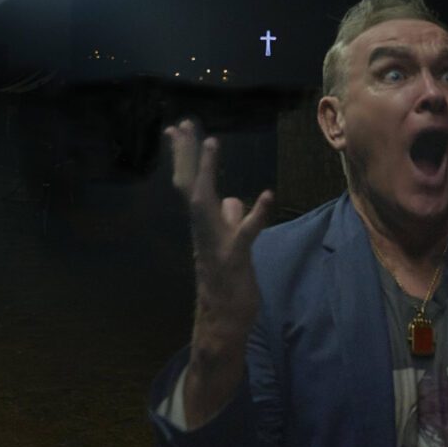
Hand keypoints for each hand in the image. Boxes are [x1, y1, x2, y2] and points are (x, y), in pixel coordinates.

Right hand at [164, 119, 273, 424]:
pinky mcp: (235, 259)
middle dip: (187, 153)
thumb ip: (230, 221)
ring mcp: (216, 244)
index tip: (179, 128)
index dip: (187, 156)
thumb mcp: (231, 245)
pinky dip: (257, 213)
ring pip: (207, 203)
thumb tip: (233, 200)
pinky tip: (268, 195)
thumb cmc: (228, 284)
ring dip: (209, 172)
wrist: (222, 323)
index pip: (191, 184)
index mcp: (203, 226)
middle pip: (190, 185)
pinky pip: (245, 233)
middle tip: (182, 122)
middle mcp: (203, 231)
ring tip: (212, 142)